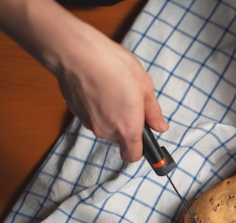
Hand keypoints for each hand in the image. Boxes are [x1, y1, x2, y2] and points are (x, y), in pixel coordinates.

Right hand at [53, 30, 167, 161]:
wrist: (77, 54)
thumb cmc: (113, 67)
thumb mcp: (145, 87)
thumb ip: (153, 112)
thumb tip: (159, 126)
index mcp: (128, 129)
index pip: (133, 156)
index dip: (140, 149)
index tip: (145, 137)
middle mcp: (107, 132)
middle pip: (120, 139)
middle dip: (127, 125)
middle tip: (131, 101)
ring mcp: (89, 123)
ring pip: (106, 127)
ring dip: (112, 115)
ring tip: (114, 91)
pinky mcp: (76, 113)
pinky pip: (92, 117)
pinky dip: (97, 108)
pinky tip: (100, 88)